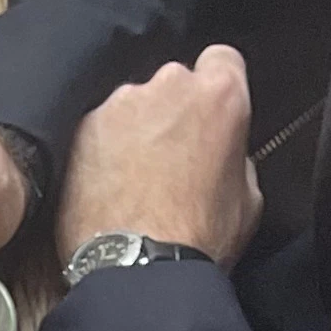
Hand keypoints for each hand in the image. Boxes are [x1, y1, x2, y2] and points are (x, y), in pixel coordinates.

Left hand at [56, 46, 260, 269]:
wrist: (139, 271)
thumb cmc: (198, 239)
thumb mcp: (247, 198)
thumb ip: (236, 155)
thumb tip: (225, 152)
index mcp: (220, 94)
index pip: (222, 60)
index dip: (216, 86)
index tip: (208, 113)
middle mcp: (169, 85)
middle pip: (172, 83)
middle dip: (171, 113)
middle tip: (170, 161)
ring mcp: (121, 104)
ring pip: (132, 106)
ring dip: (134, 132)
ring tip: (133, 181)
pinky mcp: (83, 129)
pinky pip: (97, 130)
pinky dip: (101, 151)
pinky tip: (106, 188)